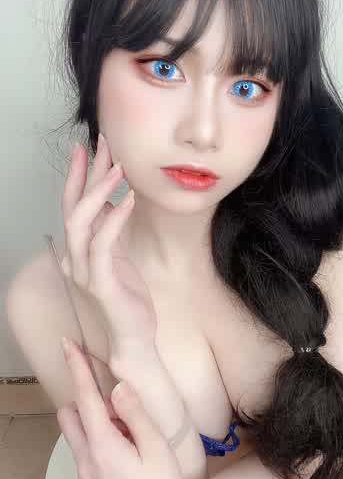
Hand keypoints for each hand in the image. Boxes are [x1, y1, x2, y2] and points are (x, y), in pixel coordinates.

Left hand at [57, 336, 192, 478]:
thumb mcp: (156, 448)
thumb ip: (135, 414)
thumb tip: (119, 387)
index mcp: (103, 446)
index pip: (85, 397)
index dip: (77, 367)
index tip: (68, 345)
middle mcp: (86, 460)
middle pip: (70, 414)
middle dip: (85, 398)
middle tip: (118, 405)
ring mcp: (84, 475)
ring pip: (76, 433)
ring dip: (94, 421)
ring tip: (128, 432)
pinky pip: (84, 451)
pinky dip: (98, 439)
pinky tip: (127, 451)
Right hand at [61, 134, 156, 360]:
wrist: (133, 334)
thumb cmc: (126, 295)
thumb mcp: (118, 255)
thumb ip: (110, 230)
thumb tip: (110, 201)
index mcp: (78, 250)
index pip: (73, 205)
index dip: (78, 175)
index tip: (88, 147)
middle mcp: (74, 258)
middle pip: (72, 207)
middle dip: (86, 173)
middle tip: (101, 145)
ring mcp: (84, 271)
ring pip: (81, 223)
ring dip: (99, 191)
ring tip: (119, 167)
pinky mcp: (101, 283)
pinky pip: (103, 244)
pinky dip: (115, 218)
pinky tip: (129, 198)